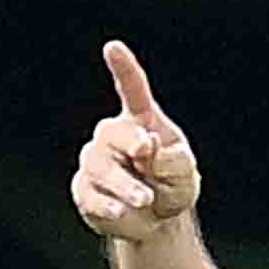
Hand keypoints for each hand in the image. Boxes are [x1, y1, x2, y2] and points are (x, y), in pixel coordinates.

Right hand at [75, 40, 204, 243]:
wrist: (157, 221)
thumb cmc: (173, 186)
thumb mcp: (185, 172)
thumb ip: (171, 158)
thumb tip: (146, 148)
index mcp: (142, 120)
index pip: (131, 89)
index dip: (122, 67)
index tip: (112, 47)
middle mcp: (114, 136)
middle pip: (112, 132)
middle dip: (129, 142)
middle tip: (146, 153)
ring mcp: (95, 162)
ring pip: (99, 166)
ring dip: (124, 183)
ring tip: (146, 199)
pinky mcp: (84, 189)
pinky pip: (89, 193)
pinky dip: (109, 204)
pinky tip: (122, 212)